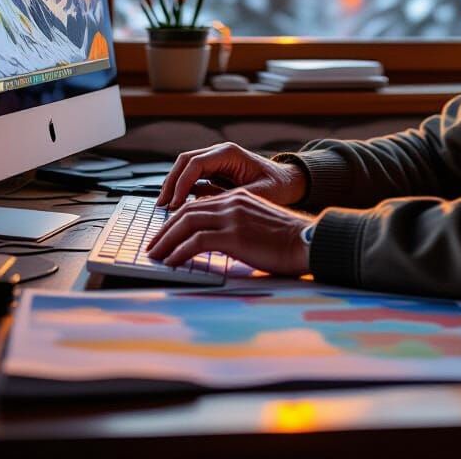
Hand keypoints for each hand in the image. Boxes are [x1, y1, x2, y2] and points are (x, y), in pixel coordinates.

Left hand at [147, 188, 313, 274]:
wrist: (307, 241)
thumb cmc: (287, 240)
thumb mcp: (258, 224)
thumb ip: (237, 226)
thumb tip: (215, 242)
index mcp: (237, 198)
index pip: (197, 205)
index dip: (176, 220)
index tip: (165, 235)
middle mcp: (232, 202)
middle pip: (186, 212)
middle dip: (164, 230)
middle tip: (152, 247)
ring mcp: (233, 217)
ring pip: (186, 224)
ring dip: (166, 241)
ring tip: (156, 256)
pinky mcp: (234, 235)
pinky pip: (196, 242)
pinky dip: (179, 252)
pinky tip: (172, 263)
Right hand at [155, 142, 306, 208]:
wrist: (289, 182)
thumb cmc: (278, 186)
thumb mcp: (258, 194)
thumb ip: (232, 198)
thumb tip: (205, 207)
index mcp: (229, 154)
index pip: (195, 164)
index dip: (182, 183)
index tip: (175, 204)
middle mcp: (219, 153)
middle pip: (184, 162)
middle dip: (171, 183)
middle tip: (163, 205)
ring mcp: (215, 161)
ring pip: (185, 168)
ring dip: (174, 186)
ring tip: (166, 207)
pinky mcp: (214, 172)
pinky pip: (192, 177)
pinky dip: (182, 190)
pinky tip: (177, 207)